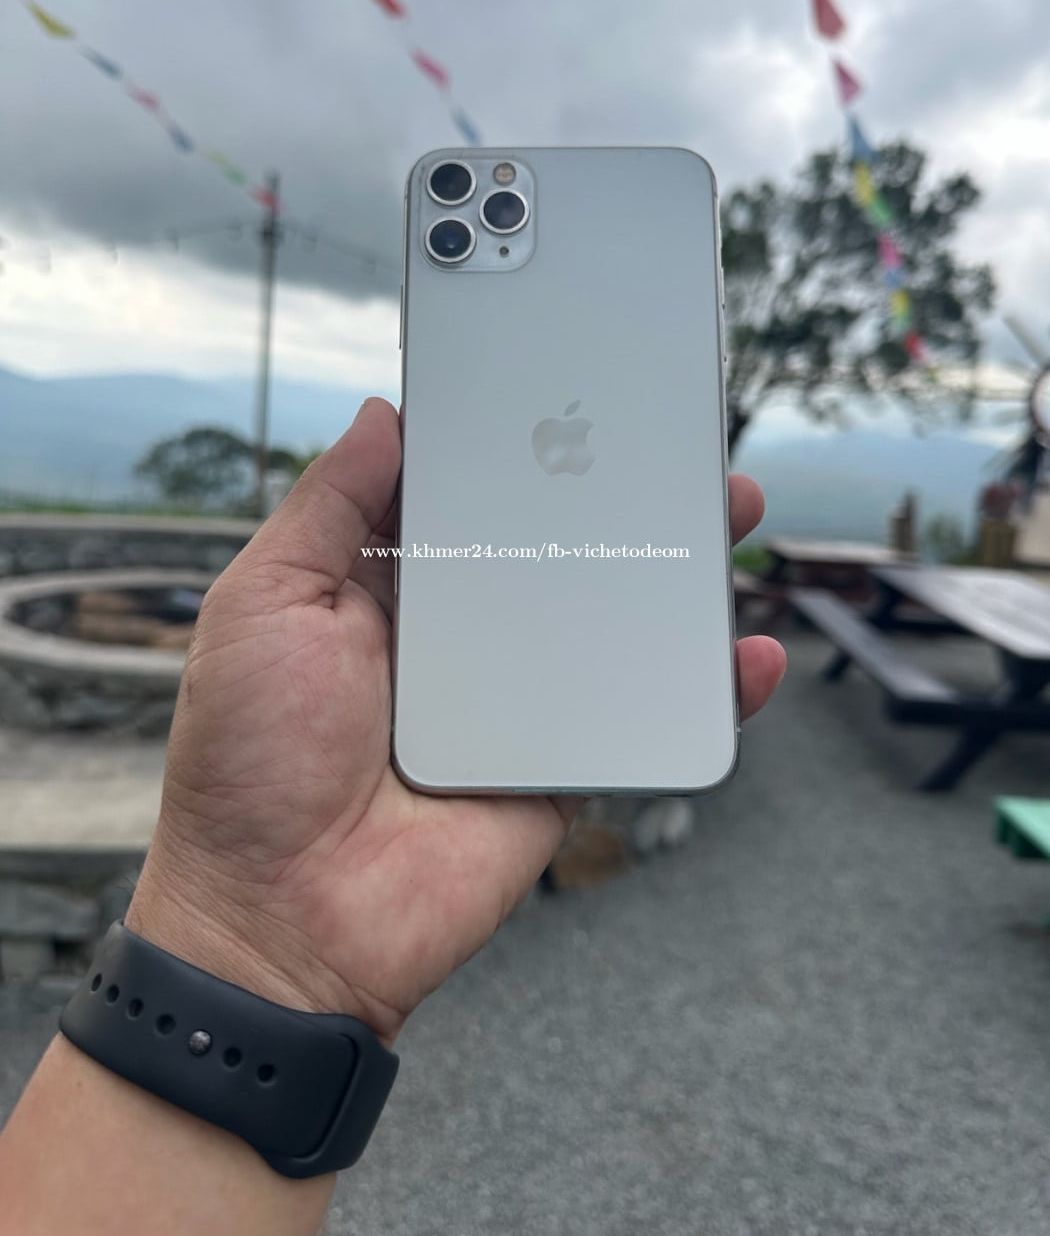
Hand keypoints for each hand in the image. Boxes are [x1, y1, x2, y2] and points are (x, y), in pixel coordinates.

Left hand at [127, 398, 784, 1046]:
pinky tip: (747, 653)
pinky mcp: (561, 762)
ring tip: (727, 514)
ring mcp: (519, 699)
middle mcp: (461, 635)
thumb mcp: (262, 604)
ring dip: (675, 572)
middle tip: (672, 445)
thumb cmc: (249, 762)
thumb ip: (327, 507)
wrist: (284, 918)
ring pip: (612, 620)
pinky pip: (641, 715)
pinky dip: (702, 688)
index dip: (517, 449)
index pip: (469, 499)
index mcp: (390, 588)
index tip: (568, 394)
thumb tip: (384, 413)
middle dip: (616, 495)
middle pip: (556, 548)